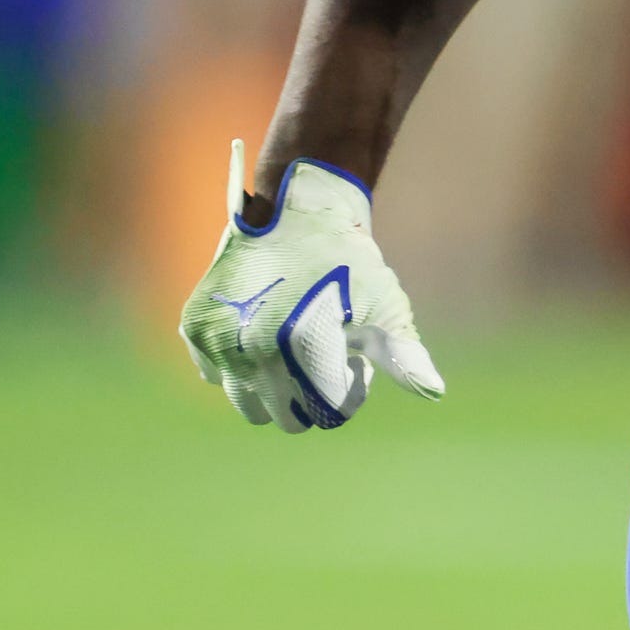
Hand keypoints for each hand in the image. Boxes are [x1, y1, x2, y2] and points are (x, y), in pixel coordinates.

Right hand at [179, 141, 444, 431]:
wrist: (298, 211)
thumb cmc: (350, 262)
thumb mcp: (386, 305)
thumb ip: (405, 355)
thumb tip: (434, 393)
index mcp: (301, 348)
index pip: (327, 414)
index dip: (348, 392)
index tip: (353, 360)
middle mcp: (252, 349)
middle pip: (286, 418)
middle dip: (311, 395)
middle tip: (326, 353)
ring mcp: (218, 340)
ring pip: (249, 406)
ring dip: (274, 388)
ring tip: (296, 346)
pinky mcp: (195, 328)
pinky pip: (218, 376)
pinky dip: (241, 366)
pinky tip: (262, 331)